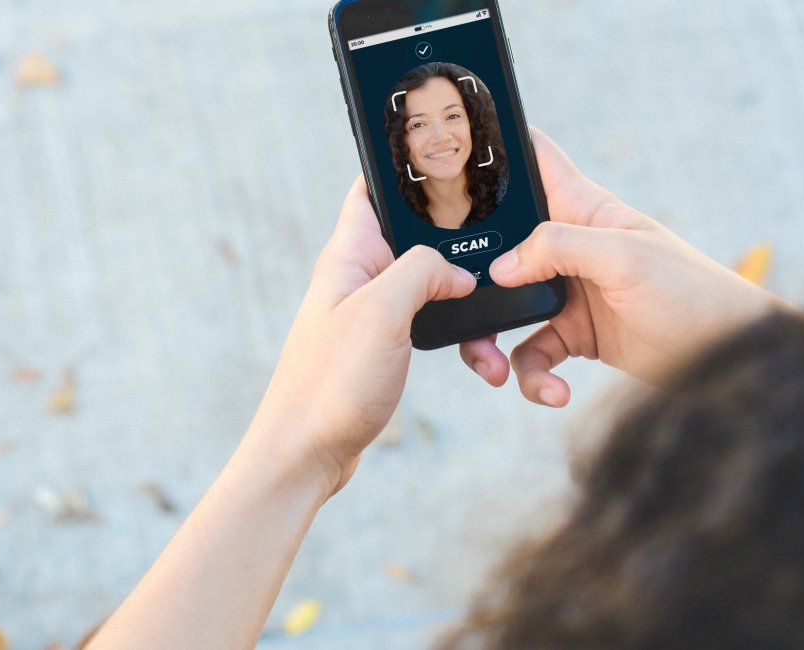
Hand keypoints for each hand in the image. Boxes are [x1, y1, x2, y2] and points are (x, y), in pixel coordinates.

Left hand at [249, 177, 475, 494]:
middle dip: (456, 238)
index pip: (373, 188)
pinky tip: (478, 355)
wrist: (305, 453)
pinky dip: (457, 336)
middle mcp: (357, 277)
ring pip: (429, 286)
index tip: (449, 155)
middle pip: (414, 236)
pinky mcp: (381, 348)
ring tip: (491, 319)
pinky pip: (428, 325)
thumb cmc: (330, 382)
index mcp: (349, 254)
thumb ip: (422, 271)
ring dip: (463, 299)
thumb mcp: (382, 311)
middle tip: (498, 240)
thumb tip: (457, 271)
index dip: (406, 167)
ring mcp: (369, 313)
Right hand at [460, 128, 782, 405]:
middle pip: (501, 246)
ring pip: (505, 309)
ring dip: (491, 343)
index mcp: (583, 210)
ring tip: (495, 371)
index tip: (451, 153)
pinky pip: (533, 355)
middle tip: (453, 298)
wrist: (729, 359)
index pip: (534, 161)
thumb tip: (501, 267)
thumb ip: (560, 248)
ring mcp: (570, 293)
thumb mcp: (625, 258)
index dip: (497, 148)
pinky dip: (533, 378)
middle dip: (472, 274)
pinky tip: (553, 392)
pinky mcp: (576, 337)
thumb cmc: (692, 293)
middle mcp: (570, 247)